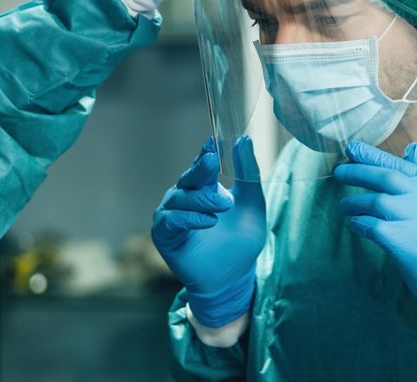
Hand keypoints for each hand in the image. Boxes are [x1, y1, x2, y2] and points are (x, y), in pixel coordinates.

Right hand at [152, 136, 264, 326]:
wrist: (232, 277)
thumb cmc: (240, 241)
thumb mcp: (252, 205)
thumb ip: (248, 174)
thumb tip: (243, 140)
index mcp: (203, 187)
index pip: (202, 164)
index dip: (206, 153)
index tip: (213, 143)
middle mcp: (184, 197)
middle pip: (189, 177)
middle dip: (201, 170)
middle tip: (216, 165)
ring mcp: (171, 215)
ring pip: (180, 198)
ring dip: (202, 199)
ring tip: (222, 206)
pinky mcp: (164, 235)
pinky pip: (171, 221)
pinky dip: (188, 218)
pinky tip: (207, 220)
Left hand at [333, 141, 416, 342]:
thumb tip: (410, 148)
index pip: (405, 166)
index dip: (376, 155)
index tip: (353, 149)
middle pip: (389, 177)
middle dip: (359, 172)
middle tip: (339, 172)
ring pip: (378, 201)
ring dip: (355, 203)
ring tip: (345, 207)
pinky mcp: (410, 246)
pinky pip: (375, 227)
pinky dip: (360, 224)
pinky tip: (355, 226)